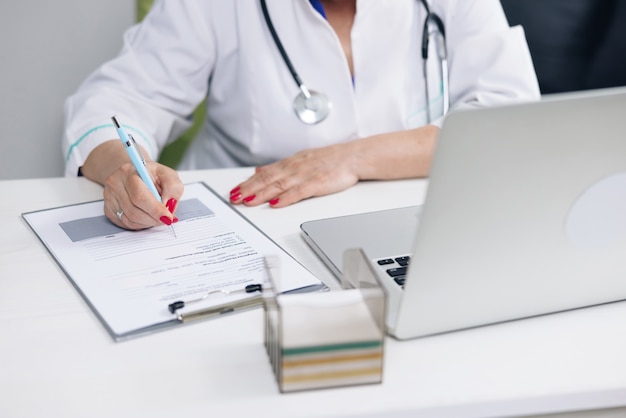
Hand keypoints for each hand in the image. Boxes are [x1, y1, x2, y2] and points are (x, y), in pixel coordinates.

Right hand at [103, 160, 183, 229]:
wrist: (133, 173)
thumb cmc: (151, 175)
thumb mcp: (168, 175)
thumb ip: (173, 188)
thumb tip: (169, 206)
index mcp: (130, 172)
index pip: (140, 196)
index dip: (155, 210)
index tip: (168, 217)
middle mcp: (116, 183)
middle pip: (134, 211)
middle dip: (154, 219)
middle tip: (166, 219)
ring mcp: (110, 197)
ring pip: (130, 220)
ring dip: (148, 222)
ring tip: (157, 216)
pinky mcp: (108, 209)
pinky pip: (125, 224)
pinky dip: (140, 224)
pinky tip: (146, 216)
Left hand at [229, 143, 359, 207]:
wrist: (354, 156)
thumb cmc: (330, 160)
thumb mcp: (300, 159)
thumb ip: (279, 167)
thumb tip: (258, 170)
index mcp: (290, 163)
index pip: (264, 174)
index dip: (247, 183)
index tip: (234, 191)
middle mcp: (295, 167)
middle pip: (268, 179)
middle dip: (249, 189)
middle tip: (234, 198)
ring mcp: (306, 175)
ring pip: (280, 185)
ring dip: (262, 194)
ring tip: (248, 201)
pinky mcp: (318, 183)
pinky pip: (299, 191)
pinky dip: (286, 198)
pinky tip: (275, 203)